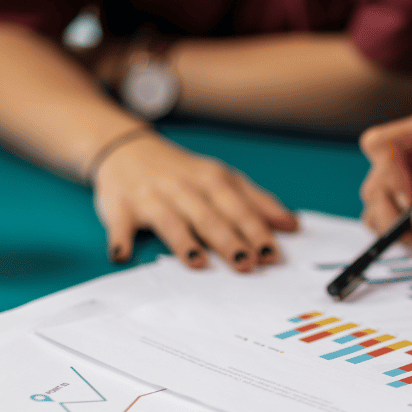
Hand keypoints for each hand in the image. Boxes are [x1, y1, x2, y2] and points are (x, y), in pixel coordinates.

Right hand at [93, 133, 297, 269]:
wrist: (126, 150)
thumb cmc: (183, 173)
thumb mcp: (222, 179)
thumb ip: (257, 202)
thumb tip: (292, 225)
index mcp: (211, 179)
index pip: (238, 207)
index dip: (256, 230)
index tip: (272, 253)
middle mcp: (183, 187)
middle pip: (209, 215)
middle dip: (228, 239)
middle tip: (246, 262)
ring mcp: (151, 197)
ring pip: (170, 220)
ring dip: (184, 241)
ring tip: (199, 262)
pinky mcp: (120, 207)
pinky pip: (120, 224)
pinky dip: (120, 239)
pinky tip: (122, 255)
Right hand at [358, 112, 411, 251]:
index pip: (381, 145)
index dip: (388, 176)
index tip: (408, 203)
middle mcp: (406, 152)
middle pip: (375, 184)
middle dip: (393, 218)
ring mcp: (402, 175)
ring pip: (377, 206)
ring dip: (399, 231)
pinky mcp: (404, 197)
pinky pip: (390, 220)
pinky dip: (406, 235)